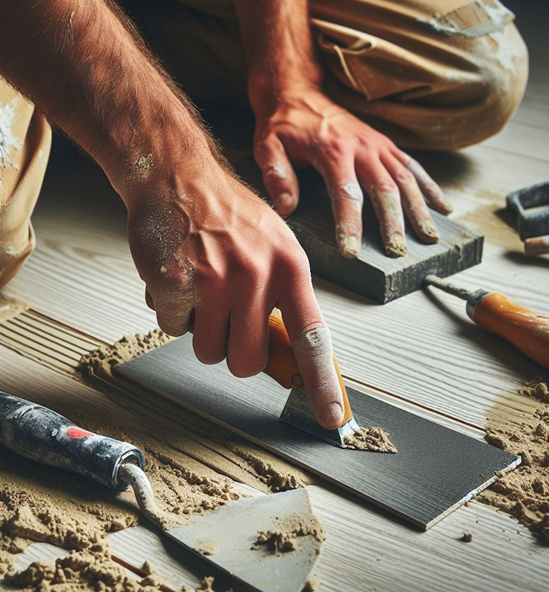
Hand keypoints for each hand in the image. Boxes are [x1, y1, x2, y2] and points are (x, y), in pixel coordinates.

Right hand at [120, 133, 345, 429]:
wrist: (178, 175)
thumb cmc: (230, 214)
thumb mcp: (276, 245)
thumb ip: (286, 297)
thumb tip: (289, 354)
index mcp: (291, 267)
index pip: (313, 337)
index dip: (322, 383)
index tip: (332, 416)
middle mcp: (257, 275)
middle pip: (248, 362)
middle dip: (235, 353)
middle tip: (228, 321)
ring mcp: (215, 279)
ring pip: (209, 352)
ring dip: (203, 332)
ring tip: (204, 291)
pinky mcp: (176, 282)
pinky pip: (174, 328)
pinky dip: (174, 312)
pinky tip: (180, 278)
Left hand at [252, 89, 451, 257]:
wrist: (300, 90)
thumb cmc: (283, 124)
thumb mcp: (268, 146)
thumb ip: (277, 175)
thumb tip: (287, 208)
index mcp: (333, 151)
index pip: (346, 194)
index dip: (349, 224)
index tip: (351, 251)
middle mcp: (362, 146)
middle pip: (384, 189)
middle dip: (393, 223)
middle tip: (397, 252)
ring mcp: (378, 144)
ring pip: (405, 179)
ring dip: (418, 209)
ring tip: (428, 238)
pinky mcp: (386, 144)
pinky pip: (413, 166)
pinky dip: (430, 187)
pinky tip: (442, 208)